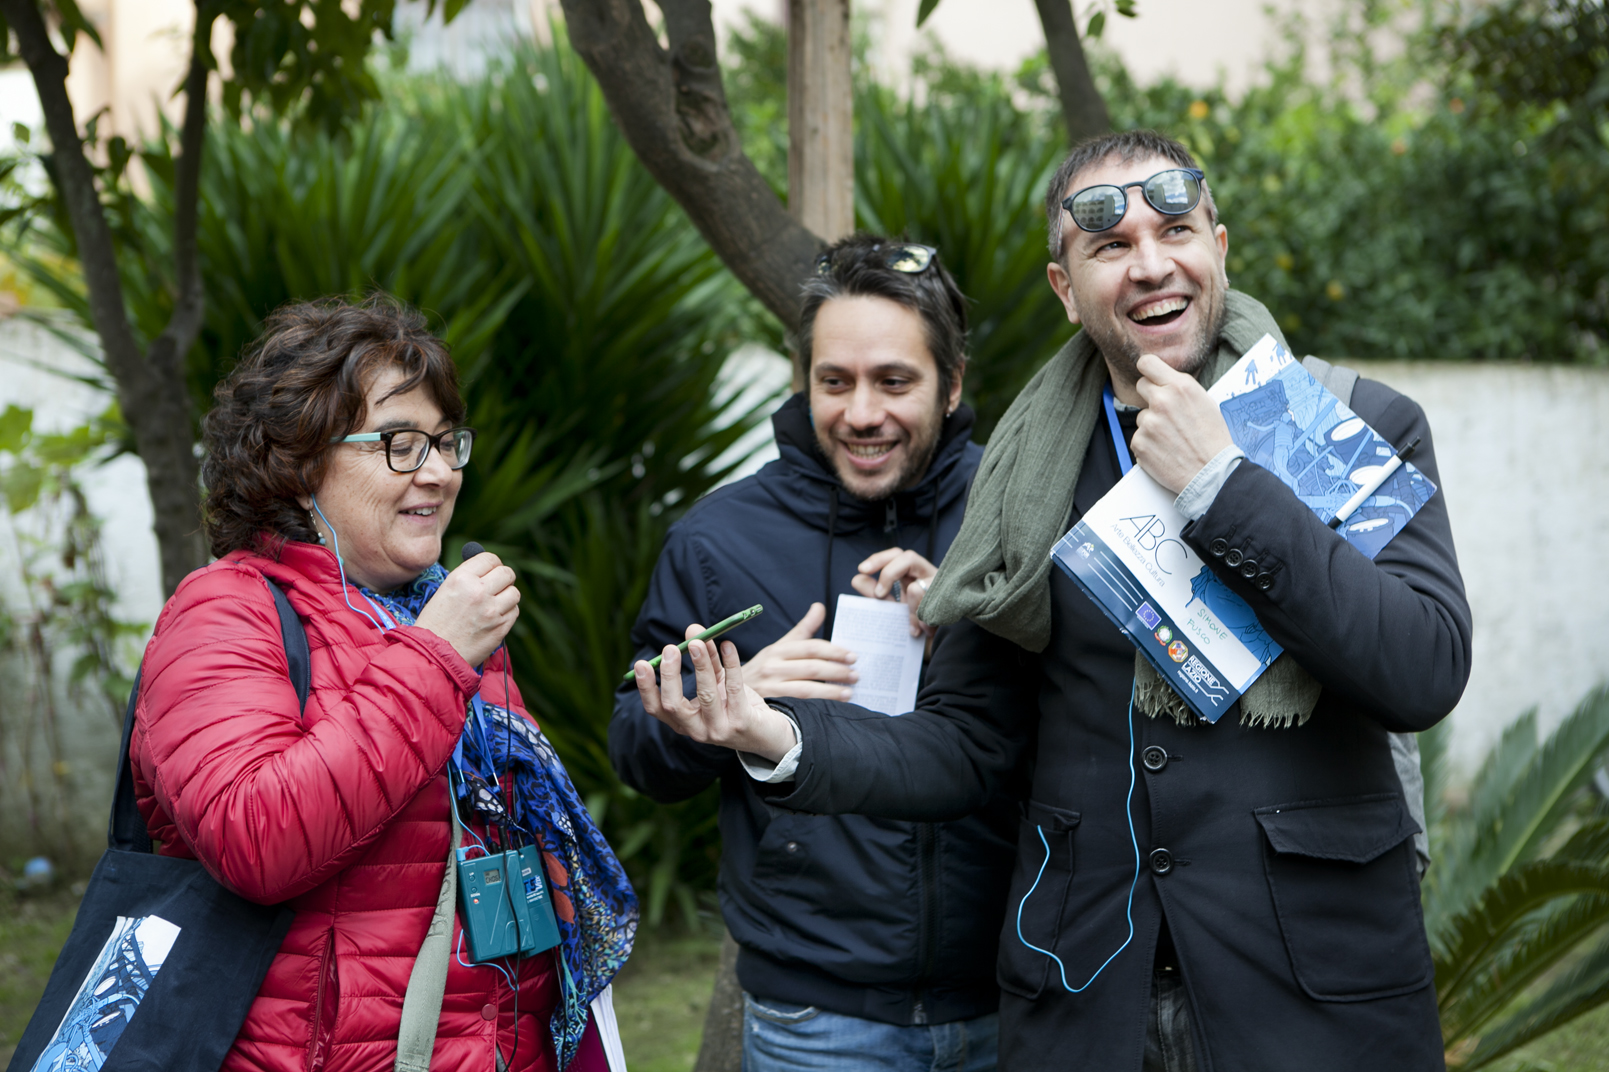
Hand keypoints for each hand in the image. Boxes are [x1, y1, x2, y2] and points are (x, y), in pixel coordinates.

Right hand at [414, 552, 519, 665]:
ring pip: (514, 592)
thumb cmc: (435, 623)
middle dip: (503, 578)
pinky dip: (507, 612)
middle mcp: (478, 591)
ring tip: (494, 603)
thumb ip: (467, 578)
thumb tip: (488, 567)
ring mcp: (492, 610)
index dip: (492, 564)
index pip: (490, 558)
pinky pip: (514, 611)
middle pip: (507, 573)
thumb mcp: (445, 591)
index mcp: (461, 578)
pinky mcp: (501, 627)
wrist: (434, 655)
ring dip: (507, 596)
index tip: (491, 570)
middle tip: (497, 585)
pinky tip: (494, 617)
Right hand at [634, 630, 798, 761]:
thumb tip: (693, 630)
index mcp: (684, 722)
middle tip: (671, 648)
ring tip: (699, 641)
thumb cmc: (736, 705)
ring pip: (705, 695)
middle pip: (674, 705)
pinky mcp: (742, 724)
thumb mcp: (718, 682)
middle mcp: (697, 730)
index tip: (641, 663)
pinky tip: (728, 646)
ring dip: (701, 665)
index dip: (646, 687)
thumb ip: (705, 659)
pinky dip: (731, 665)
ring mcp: (719, 730)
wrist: (769, 734)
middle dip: (670, 675)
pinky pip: (734, 690)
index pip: (656, 708)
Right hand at [742, 603, 857, 699]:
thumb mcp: (780, 646)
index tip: (852, 656)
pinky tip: (832, 704)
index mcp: (778, 649)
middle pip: (811, 667)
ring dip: (831, 690)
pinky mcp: (771, 701)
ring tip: (849, 691)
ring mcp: (772, 685)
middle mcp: (774, 665)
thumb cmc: (763, 669)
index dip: (833, 651)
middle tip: (855, 674)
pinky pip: (798, 702)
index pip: (810, 647)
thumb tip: (819, 606)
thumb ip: (803, 629)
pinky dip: (817, 702)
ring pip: (807, 687)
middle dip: (837, 670)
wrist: (733, 692)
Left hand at [851, 547, 937, 636]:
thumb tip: (857, 578)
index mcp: (913, 573)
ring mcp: (941, 586)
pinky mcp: (949, 601)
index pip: (896, 555)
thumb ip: (875, 593)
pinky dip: (921, 619)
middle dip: (888, 573)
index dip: (879, 559)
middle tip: (878, 595)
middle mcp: (928, 574)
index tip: (862, 570)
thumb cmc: (915, 624)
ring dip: (909, 607)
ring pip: (917, 587)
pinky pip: (928, 606)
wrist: (937, 645)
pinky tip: (922, 630)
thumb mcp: (891, 608)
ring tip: (911, 626)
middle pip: (908, 557)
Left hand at [1131, 353, 1233, 494]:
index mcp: (1180, 386)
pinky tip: (1166, 450)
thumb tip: (1164, 380)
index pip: (1147, 363)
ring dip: (1152, 424)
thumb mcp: (1205, 402)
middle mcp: (1162, 400)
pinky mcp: (1139, 443)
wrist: (1212, 473)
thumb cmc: (1213, 439)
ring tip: (1173, 438)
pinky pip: (1139, 437)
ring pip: (1142, 416)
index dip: (1148, 370)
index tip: (1150, 376)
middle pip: (1141, 386)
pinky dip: (1148, 444)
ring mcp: (1148, 422)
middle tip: (1166, 412)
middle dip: (1151, 396)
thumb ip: (1180, 389)